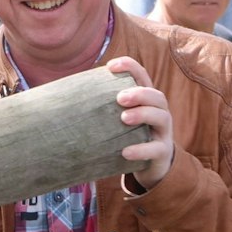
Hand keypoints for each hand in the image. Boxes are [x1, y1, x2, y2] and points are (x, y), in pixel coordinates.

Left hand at [106, 57, 174, 186]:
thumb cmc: (128, 136)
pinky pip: (156, 149)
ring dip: (143, 114)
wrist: (149, 165)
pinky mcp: (162, 153)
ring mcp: (163, 133)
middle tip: (120, 98)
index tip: (110, 66)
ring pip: (162, 118)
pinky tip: (125, 152)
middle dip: (139, 94)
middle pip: (157, 96)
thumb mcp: (117, 119)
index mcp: (147, 101)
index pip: (143, 77)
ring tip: (123, 118)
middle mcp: (159, 113)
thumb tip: (68, 96)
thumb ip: (103, 107)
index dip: (130, 67)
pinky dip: (141, 149)